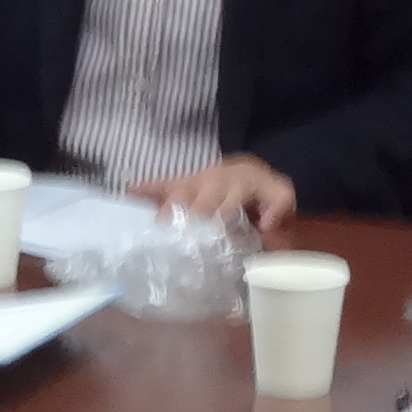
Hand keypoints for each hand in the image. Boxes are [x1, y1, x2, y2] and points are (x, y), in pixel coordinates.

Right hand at [146, 154, 296, 230]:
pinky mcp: (184, 182)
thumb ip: (278, 210)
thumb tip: (265, 223)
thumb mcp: (283, 199)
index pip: (232, 197)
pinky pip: (163, 184)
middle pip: (200, 195)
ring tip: (155, 226)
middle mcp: (218, 177)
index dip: (223, 214)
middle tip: (178, 238)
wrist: (253, 173)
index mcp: (244, 180)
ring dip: (167, 206)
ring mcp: (198, 178)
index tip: (213, 234)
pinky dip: (147, 188)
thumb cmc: (266, 194)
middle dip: (189, 215)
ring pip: (180, 189)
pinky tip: (129, 191)